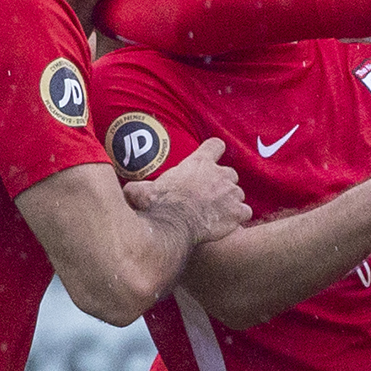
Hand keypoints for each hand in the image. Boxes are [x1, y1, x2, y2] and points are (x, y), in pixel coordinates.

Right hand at [123, 137, 250, 243]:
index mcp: (199, 162)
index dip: (215, 151)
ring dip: (230, 201)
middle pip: (230, 173)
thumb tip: (126, 190)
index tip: (211, 158)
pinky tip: (229, 224)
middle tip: (211, 196)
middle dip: (223, 183)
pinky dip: (239, 217)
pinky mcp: (237, 212)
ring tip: (217, 213)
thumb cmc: (160, 203)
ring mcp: (231, 193)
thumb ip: (137, 187)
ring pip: (238, 194)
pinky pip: (245, 212)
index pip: (216, 145)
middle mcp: (219, 174)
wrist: (175, 223)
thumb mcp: (143, 190)